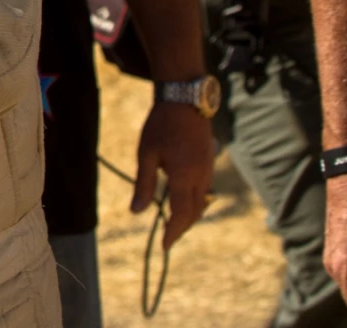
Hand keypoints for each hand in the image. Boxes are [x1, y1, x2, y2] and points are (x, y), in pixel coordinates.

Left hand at [131, 101, 214, 248]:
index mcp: (184, 176)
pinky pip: (205, 189)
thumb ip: (144, 184)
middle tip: (168, 237)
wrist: (185, 100)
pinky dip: (194, 201)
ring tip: (174, 222)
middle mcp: (201, 176)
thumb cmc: (161, 125)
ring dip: (189, 215)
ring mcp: (208, 168)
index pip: (181, 214)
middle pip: (194, 211)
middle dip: (182, 227)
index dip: (174, 232)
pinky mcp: (209, 161)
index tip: (164, 246)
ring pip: (202, 201)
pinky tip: (183, 199)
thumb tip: (136, 211)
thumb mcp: (146, 154)